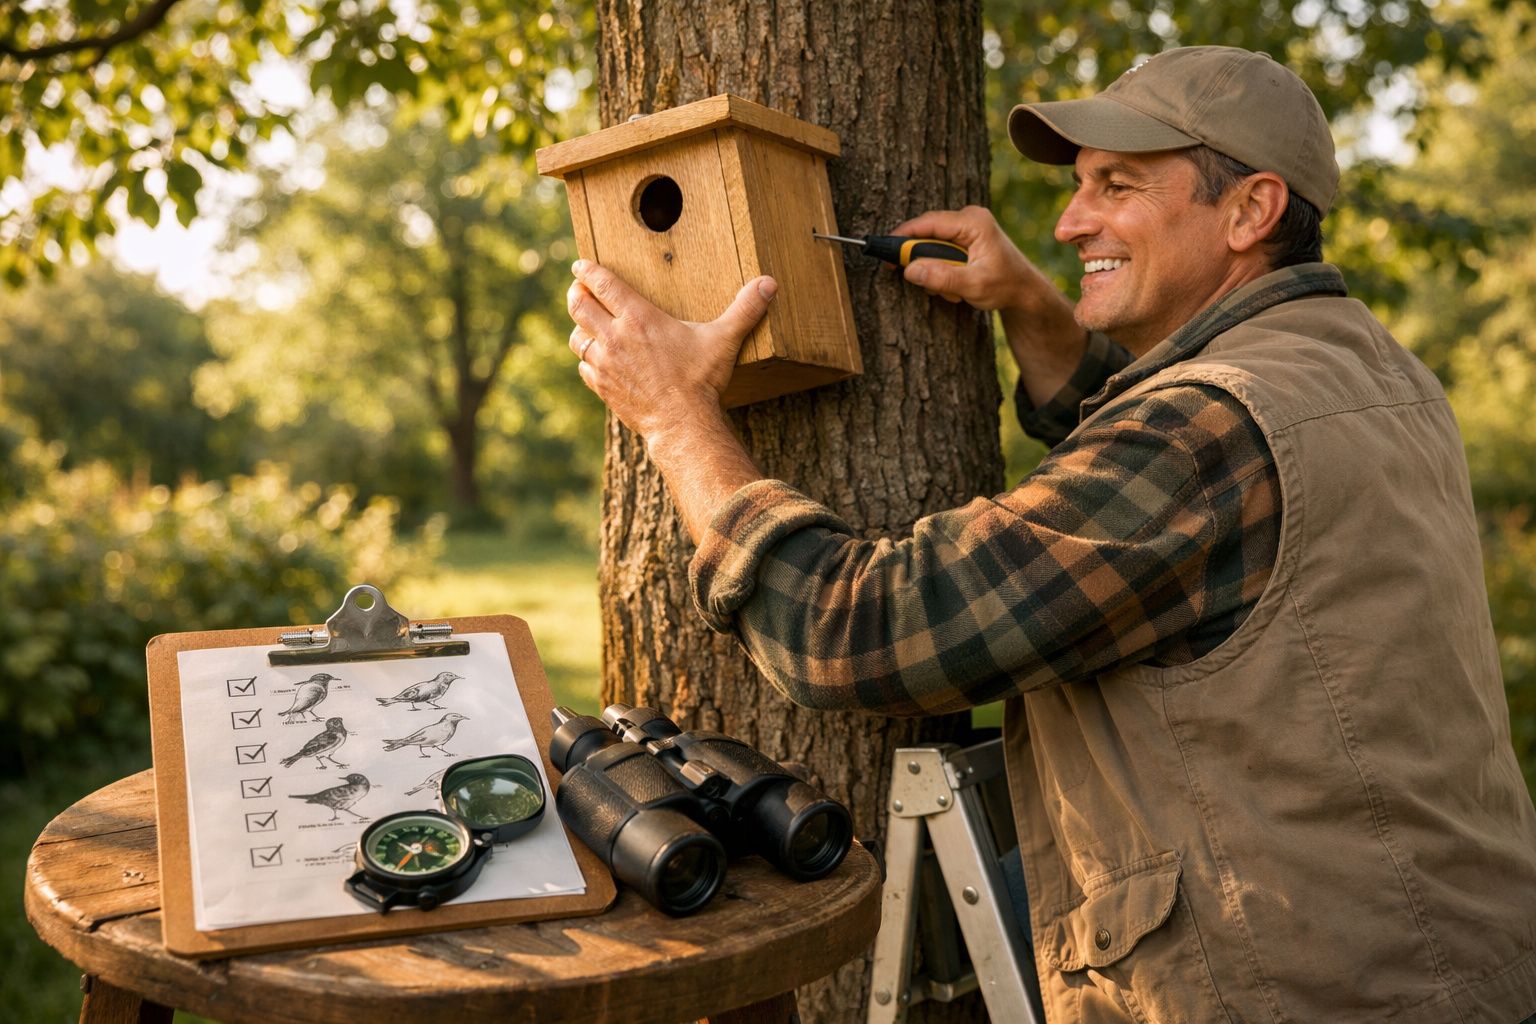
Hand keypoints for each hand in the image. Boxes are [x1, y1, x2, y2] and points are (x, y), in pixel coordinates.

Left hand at [566, 260, 777, 439]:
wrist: (682, 424)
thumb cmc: (701, 380)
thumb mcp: (724, 340)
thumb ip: (744, 309)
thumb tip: (769, 284)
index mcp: (639, 317)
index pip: (601, 283)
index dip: (586, 269)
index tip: (580, 264)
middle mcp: (615, 336)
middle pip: (578, 304)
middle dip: (575, 293)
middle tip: (579, 289)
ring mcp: (605, 364)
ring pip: (576, 337)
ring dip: (579, 328)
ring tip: (587, 324)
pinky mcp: (603, 387)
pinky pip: (584, 367)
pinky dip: (587, 360)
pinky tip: (596, 359)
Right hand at [893, 206, 1084, 406]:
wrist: (1024, 291)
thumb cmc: (1006, 286)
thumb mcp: (973, 286)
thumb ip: (941, 278)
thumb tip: (910, 270)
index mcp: (974, 222)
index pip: (929, 223)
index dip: (904, 236)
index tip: (885, 251)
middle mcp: (969, 218)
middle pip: (927, 234)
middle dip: (924, 262)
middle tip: (926, 284)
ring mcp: (966, 227)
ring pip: (932, 246)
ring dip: (935, 271)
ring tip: (952, 291)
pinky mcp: (964, 238)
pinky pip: (939, 251)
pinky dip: (941, 271)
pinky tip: (956, 286)